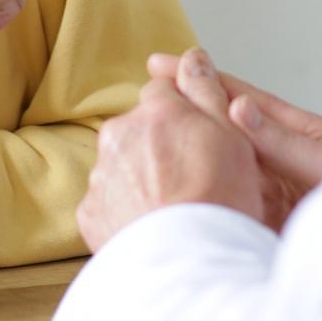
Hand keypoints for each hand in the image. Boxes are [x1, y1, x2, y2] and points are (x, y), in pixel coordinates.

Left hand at [77, 49, 263, 251]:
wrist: (189, 264)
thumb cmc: (218, 201)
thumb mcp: (231, 135)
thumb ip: (207, 90)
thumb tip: (192, 56)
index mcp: (156, 111)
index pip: (164, 93)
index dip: (185, 117)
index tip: (200, 142)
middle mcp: (120, 135)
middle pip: (139, 128)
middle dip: (159, 145)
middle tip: (191, 180)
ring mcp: (101, 176)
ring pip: (122, 165)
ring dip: (140, 179)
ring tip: (173, 209)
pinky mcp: (90, 214)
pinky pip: (108, 203)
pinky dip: (125, 211)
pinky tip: (152, 227)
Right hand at [148, 53, 321, 229]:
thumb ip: (284, 143)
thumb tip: (240, 108)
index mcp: (300, 136)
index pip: (242, 99)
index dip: (205, 80)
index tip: (165, 64)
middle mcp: (278, 161)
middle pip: (222, 129)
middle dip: (187, 111)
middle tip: (144, 94)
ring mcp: (266, 194)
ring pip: (217, 165)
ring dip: (186, 152)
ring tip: (145, 137)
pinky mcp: (257, 225)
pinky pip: (222, 204)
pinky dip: (197, 197)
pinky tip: (168, 190)